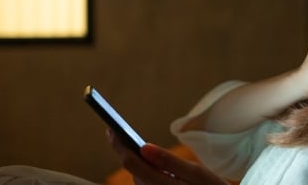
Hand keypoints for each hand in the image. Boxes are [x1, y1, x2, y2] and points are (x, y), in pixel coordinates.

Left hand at [107, 129, 228, 184]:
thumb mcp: (197, 173)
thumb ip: (169, 161)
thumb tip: (144, 147)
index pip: (133, 163)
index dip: (119, 144)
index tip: (110, 128)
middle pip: (132, 170)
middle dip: (122, 150)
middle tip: (113, 130)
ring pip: (138, 177)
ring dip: (131, 160)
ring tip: (123, 141)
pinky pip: (146, 183)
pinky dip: (141, 169)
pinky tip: (142, 158)